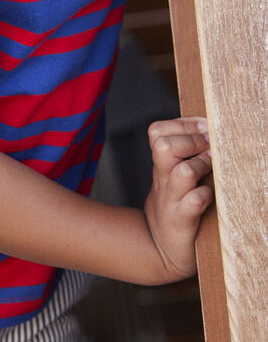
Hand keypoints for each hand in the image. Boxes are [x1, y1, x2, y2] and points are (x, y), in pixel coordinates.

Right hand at [143, 117, 213, 280]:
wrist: (158, 248)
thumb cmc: (173, 207)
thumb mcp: (170, 177)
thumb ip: (181, 155)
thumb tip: (207, 129)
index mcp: (160, 165)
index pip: (158, 131)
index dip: (182, 124)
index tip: (205, 125)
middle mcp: (163, 179)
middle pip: (164, 145)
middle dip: (192, 140)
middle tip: (211, 145)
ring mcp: (171, 199)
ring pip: (182, 171)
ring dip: (202, 165)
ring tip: (214, 167)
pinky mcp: (182, 221)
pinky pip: (193, 203)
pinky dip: (204, 196)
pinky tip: (210, 195)